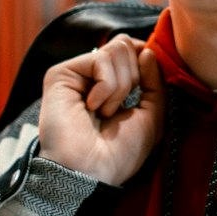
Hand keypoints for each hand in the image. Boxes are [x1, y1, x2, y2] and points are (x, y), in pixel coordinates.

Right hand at [37, 36, 164, 186]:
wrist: (91, 172)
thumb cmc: (119, 153)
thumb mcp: (152, 116)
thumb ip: (155, 82)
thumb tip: (146, 50)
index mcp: (113, 84)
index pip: (134, 49)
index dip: (146, 60)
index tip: (145, 87)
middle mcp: (93, 76)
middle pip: (126, 43)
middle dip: (134, 78)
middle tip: (119, 108)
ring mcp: (77, 73)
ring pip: (117, 48)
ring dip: (120, 87)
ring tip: (104, 112)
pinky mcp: (61, 73)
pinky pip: (100, 59)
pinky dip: (106, 88)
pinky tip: (91, 108)